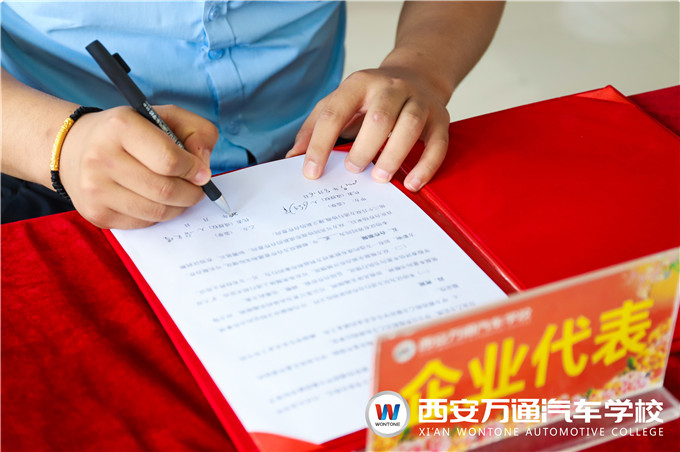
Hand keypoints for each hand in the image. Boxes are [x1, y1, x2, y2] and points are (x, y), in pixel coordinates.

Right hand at [59, 105, 217, 228]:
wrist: (73, 147)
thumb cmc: (129, 132)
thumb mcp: (164, 116)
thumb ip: (197, 132)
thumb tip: (203, 168)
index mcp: (120, 127)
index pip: (169, 160)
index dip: (194, 170)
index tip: (202, 173)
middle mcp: (101, 158)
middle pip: (165, 191)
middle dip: (191, 193)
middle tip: (196, 189)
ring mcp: (95, 189)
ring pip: (157, 212)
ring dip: (178, 207)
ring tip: (180, 195)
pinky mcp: (95, 213)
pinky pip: (143, 224)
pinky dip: (158, 216)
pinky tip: (155, 201)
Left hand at [287, 66, 450, 191]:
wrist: (418, 75)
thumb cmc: (371, 99)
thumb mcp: (340, 102)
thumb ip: (315, 127)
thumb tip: (292, 158)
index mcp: (359, 83)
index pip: (335, 112)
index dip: (320, 143)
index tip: (311, 172)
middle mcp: (391, 88)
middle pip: (379, 116)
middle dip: (364, 147)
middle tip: (352, 170)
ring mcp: (419, 102)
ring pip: (410, 126)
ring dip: (394, 154)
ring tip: (380, 177)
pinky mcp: (440, 118)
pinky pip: (438, 143)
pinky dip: (426, 165)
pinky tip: (412, 183)